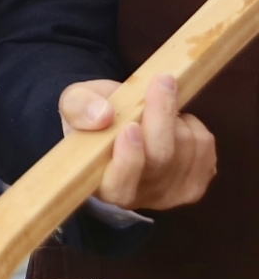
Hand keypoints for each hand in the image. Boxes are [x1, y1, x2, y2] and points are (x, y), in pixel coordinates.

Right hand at [60, 74, 216, 210]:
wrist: (116, 130)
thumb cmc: (92, 121)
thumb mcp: (72, 105)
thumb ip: (79, 108)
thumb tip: (102, 115)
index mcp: (103, 185)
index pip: (120, 182)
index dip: (129, 157)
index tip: (130, 126)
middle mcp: (139, 197)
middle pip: (161, 158)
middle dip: (162, 116)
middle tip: (161, 81)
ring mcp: (172, 194)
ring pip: (186, 147)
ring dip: (175, 118)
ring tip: (155, 112)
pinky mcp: (196, 184)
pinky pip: (205, 146)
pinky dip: (192, 125)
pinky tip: (173, 125)